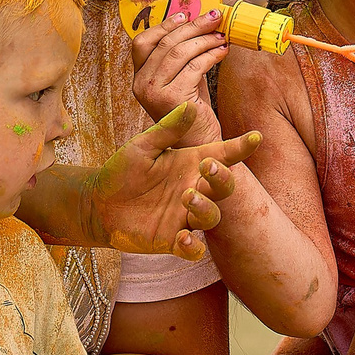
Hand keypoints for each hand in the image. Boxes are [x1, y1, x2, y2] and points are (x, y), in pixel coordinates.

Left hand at [84, 102, 255, 259]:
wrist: (98, 204)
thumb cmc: (121, 171)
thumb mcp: (142, 146)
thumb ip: (166, 130)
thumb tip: (189, 105)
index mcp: (190, 164)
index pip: (222, 156)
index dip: (241, 147)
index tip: (256, 137)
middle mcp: (194, 190)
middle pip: (224, 187)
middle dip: (223, 178)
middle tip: (208, 168)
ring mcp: (185, 217)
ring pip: (211, 216)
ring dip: (205, 207)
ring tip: (187, 197)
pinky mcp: (172, 241)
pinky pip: (193, 249)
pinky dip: (193, 247)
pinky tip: (183, 238)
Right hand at [129, 1, 227, 142]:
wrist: (200, 144)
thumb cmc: (194, 112)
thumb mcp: (184, 79)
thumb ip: (185, 57)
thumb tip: (200, 23)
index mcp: (139, 78)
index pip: (143, 42)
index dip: (165, 25)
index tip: (186, 14)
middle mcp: (141, 84)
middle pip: (165, 43)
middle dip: (193, 26)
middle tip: (215, 18)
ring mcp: (153, 92)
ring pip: (179, 52)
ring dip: (205, 40)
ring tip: (222, 37)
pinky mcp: (172, 99)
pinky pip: (194, 66)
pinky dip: (211, 55)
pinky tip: (223, 52)